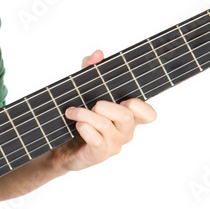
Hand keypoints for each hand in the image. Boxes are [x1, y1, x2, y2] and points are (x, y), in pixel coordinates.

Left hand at [47, 49, 156, 172]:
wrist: (60, 146)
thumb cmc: (78, 118)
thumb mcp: (84, 91)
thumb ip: (91, 71)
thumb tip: (98, 54)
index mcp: (128, 117)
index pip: (149, 115)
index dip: (141, 106)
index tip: (125, 99)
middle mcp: (125, 132)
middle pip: (126, 116)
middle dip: (106, 106)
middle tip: (92, 104)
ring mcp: (114, 145)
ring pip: (106, 125)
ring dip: (85, 114)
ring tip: (72, 111)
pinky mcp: (100, 154)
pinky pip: (97, 140)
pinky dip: (85, 128)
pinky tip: (77, 124)